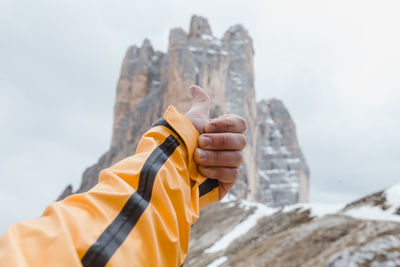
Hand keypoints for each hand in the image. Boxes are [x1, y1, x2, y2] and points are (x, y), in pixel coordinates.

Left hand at [185, 85, 246, 199]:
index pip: (240, 124)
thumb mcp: (191, 119)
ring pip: (237, 158)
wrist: (168, 166)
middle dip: (219, 141)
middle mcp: (228, 149)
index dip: (227, 124)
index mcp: (224, 132)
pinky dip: (217, 171)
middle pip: (241, 141)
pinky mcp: (226, 183)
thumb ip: (199, 104)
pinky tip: (201, 171)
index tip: (207, 126)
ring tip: (197, 157)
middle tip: (200, 142)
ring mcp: (229, 166)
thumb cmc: (179, 141)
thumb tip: (193, 87)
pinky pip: (232, 174)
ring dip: (215, 156)